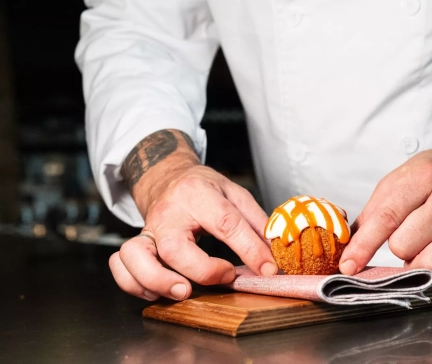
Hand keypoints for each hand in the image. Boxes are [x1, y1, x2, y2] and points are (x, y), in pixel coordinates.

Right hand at [109, 130, 276, 300]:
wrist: (167, 177)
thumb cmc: (202, 188)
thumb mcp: (235, 193)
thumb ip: (255, 222)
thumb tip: (274, 253)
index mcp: (198, 194)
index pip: (225, 222)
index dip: (249, 249)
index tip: (267, 269)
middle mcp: (168, 213)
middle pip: (173, 247)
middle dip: (200, 270)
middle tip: (225, 277)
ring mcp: (148, 229)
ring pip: (135, 256)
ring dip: (157, 281)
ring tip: (183, 291)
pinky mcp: (137, 244)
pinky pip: (121, 265)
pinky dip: (134, 283)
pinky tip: (158, 290)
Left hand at [339, 148, 431, 283]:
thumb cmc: (426, 179)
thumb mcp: (394, 184)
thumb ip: (370, 216)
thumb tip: (347, 249)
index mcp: (424, 178)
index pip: (386, 219)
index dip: (363, 246)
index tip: (349, 265)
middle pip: (404, 247)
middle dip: (397, 246)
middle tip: (407, 233)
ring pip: (429, 265)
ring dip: (419, 262)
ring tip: (423, 246)